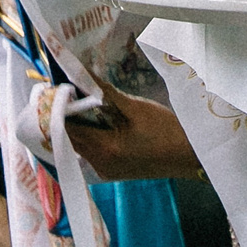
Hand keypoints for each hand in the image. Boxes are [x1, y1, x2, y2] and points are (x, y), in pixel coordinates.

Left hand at [64, 86, 201, 182]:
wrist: (190, 156)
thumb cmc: (166, 130)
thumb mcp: (136, 107)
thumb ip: (105, 93)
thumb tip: (82, 74)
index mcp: (104, 149)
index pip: (66, 128)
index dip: (58, 109)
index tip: (56, 88)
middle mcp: (99, 164)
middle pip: (69, 139)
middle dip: (65, 117)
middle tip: (66, 92)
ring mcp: (105, 171)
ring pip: (79, 146)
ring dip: (77, 126)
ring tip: (79, 102)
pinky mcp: (113, 172)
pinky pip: (90, 153)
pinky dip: (88, 137)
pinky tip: (96, 121)